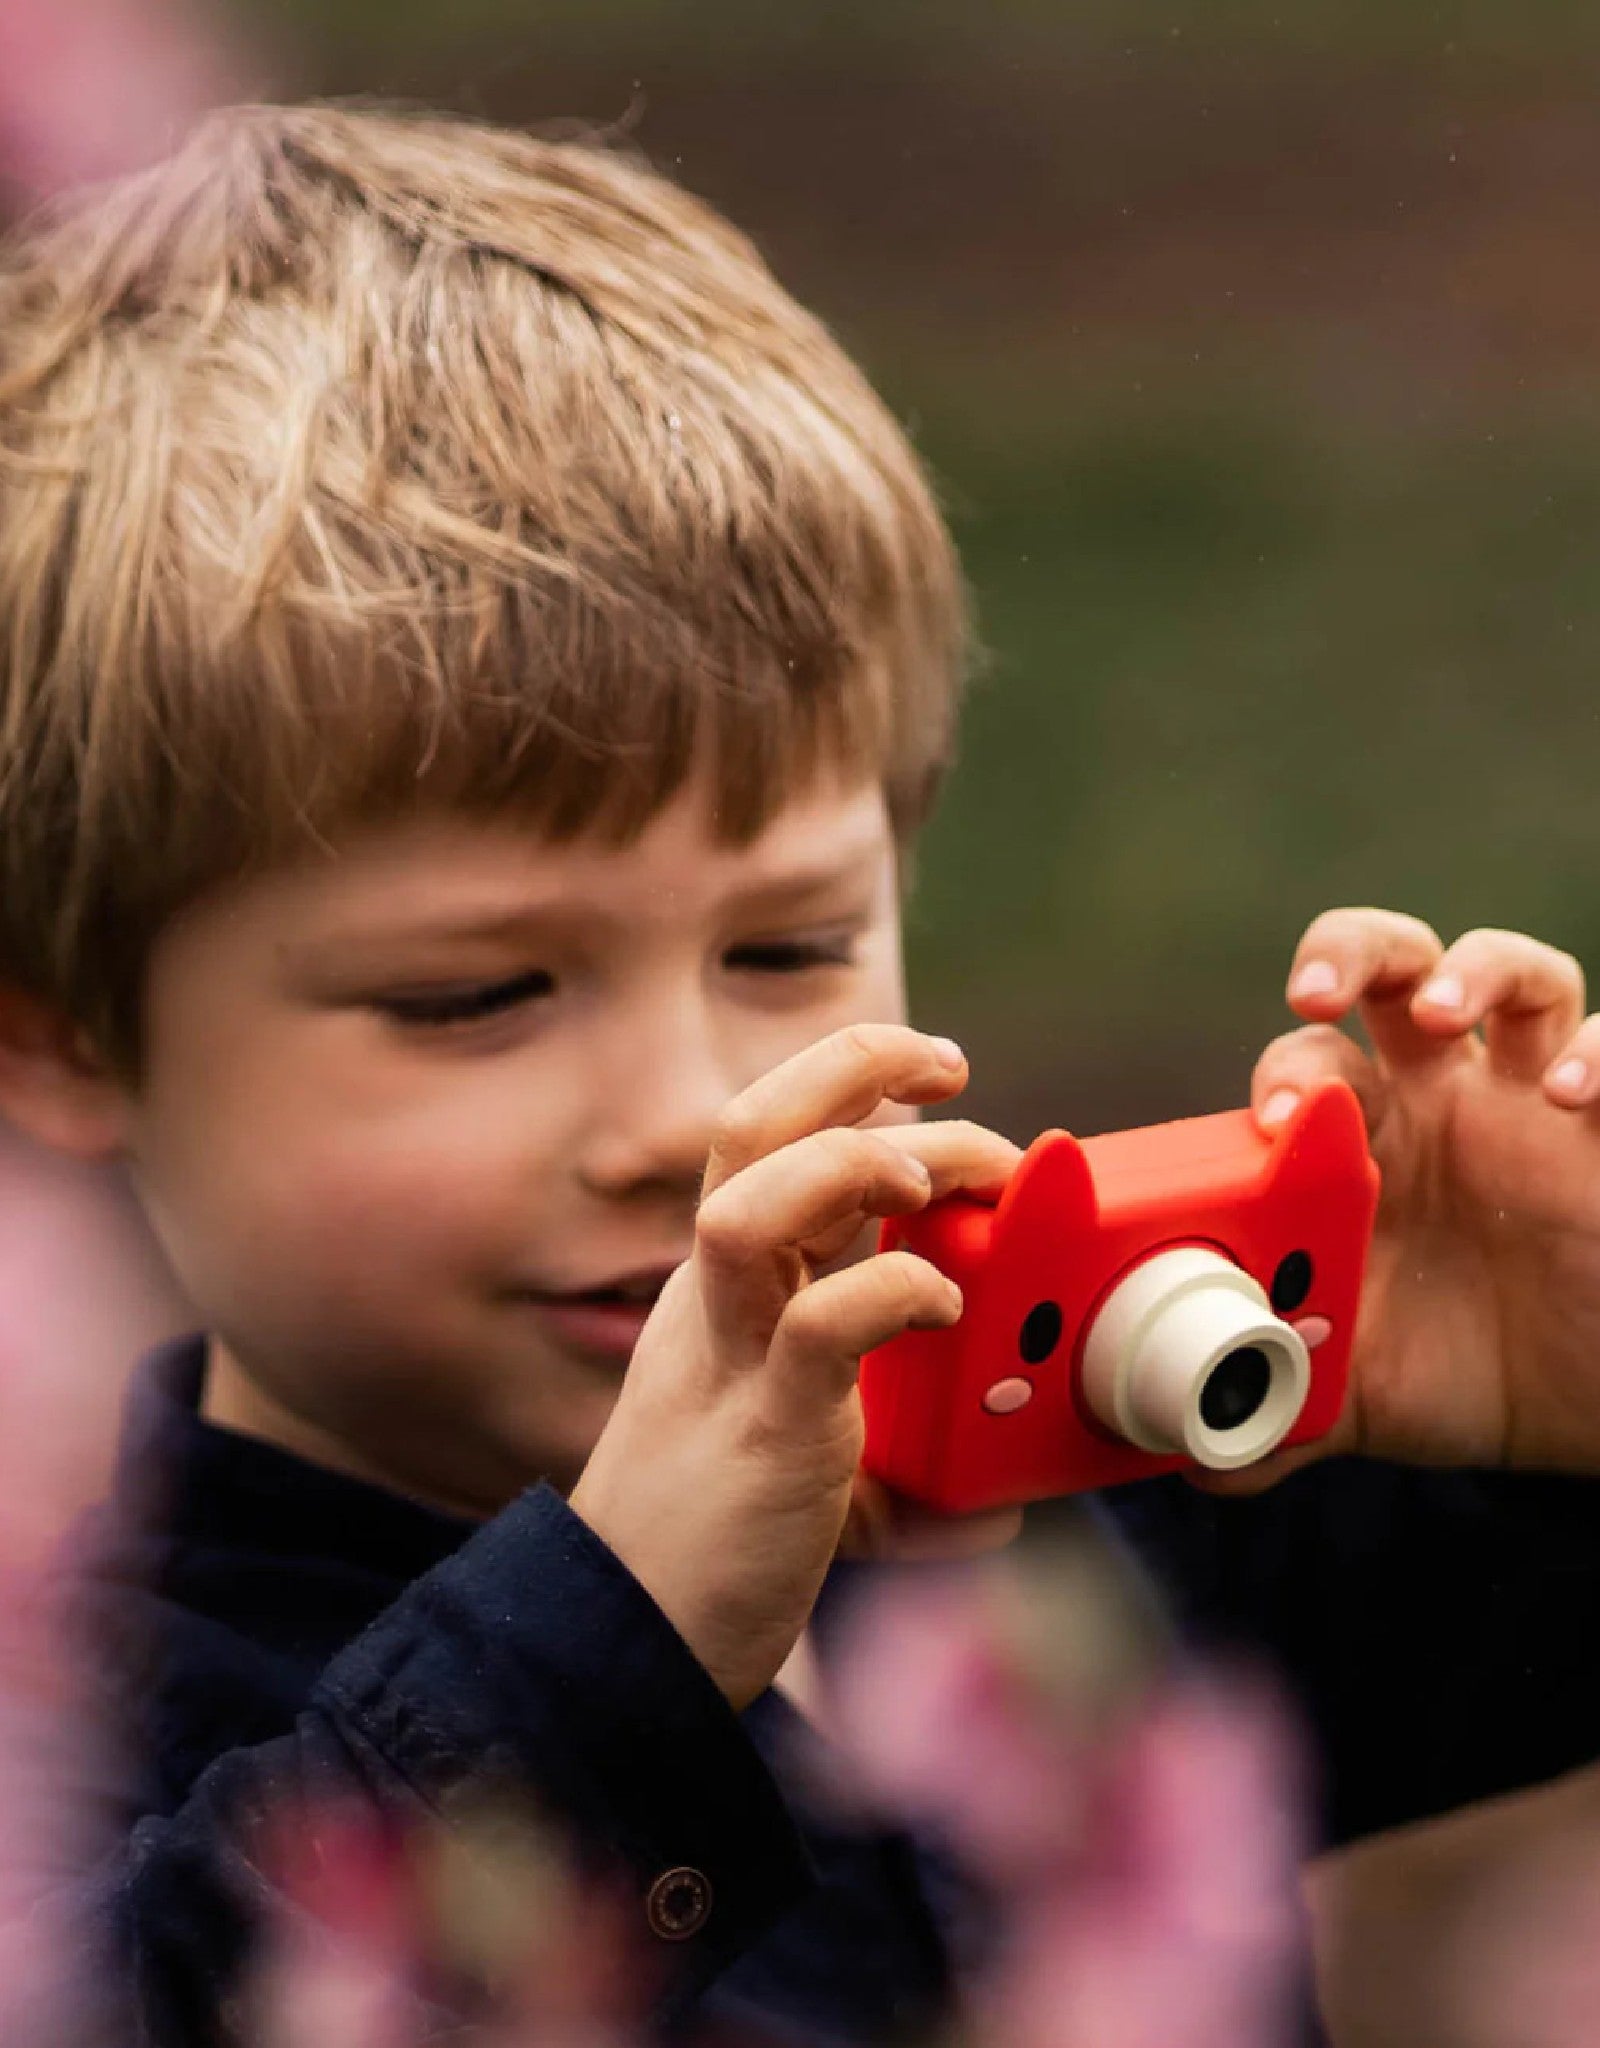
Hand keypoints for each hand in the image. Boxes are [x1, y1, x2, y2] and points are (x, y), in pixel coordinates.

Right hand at [568, 1025, 1022, 1709]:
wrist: (630, 1648)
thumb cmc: (716, 1553)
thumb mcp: (809, 1474)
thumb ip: (897, 1468)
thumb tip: (1000, 1502)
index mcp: (722, 1291)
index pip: (767, 1138)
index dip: (846, 1082)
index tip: (935, 1074)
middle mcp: (713, 1303)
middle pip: (749, 1129)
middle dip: (852, 1068)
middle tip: (953, 1068)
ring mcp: (730, 1360)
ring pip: (753, 1205)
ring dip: (853, 1165)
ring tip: (930, 1180)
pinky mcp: (763, 1434)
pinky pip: (818, 1327)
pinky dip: (892, 1292)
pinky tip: (944, 1305)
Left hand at [1238, 909, 1599, 1479]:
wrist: (1595, 1411)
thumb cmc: (1472, 1374)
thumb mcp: (1361, 1398)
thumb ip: (1274, 1411)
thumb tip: (1191, 1463)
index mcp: (1363, 1144)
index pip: (1308, 1058)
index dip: (1284, 1073)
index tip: (1272, 1123)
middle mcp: (1441, 1101)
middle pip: (1392, 968)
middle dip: (1350, 954)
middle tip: (1313, 996)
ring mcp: (1531, 1103)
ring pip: (1511, 974)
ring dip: (1475, 971)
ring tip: (1445, 1012)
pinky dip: (1599, 1052)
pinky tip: (1572, 1093)